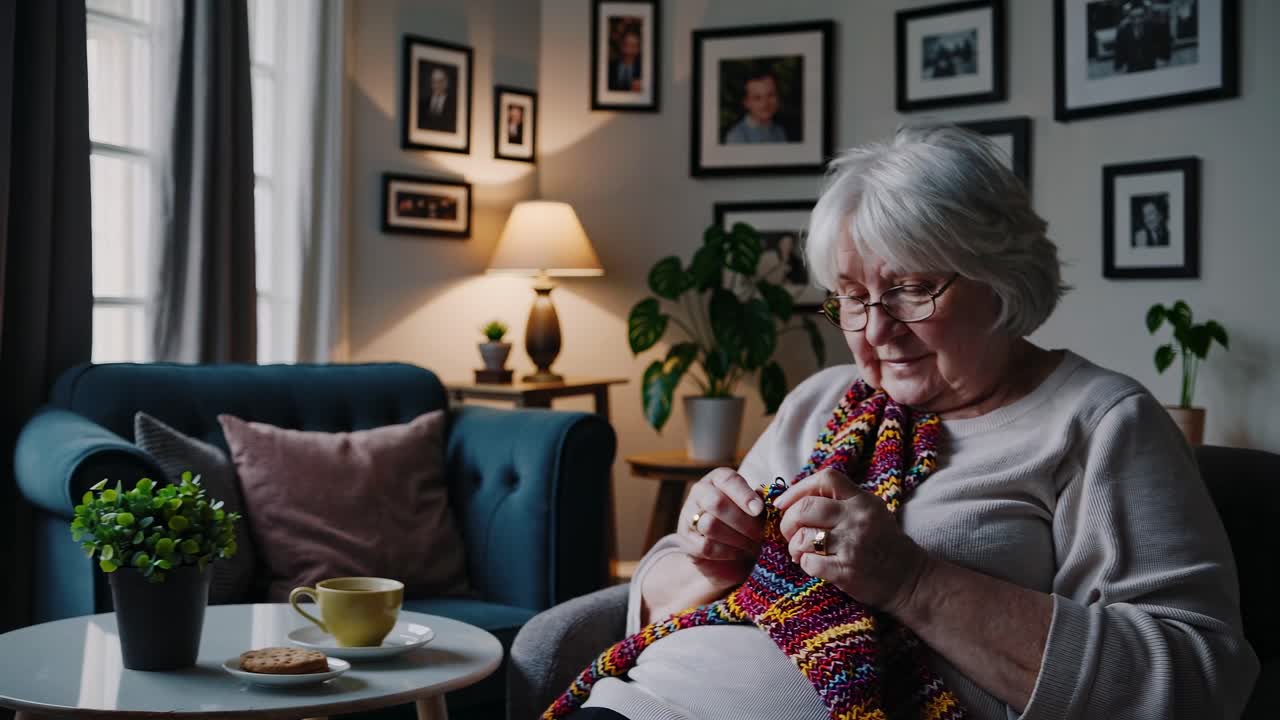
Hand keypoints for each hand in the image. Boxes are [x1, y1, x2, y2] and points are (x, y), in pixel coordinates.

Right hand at [676, 467, 765, 593]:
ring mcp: (689, 516)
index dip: (744, 495)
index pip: (728, 480)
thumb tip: (770, 499)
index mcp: (718, 479)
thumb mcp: (758, 512)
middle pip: (716, 502)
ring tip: (752, 545)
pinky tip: (738, 552)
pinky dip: (726, 552)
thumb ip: (762, 502)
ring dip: (736, 538)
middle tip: (761, 535)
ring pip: (709, 525)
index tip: (759, 510)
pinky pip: (705, 547)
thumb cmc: (749, 526)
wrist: (732, 558)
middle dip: (743, 521)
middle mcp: (700, 493)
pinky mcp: (685, 541)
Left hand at [774, 469, 929, 614]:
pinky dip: (805, 565)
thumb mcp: (870, 512)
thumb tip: (795, 498)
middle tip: (790, 532)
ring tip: (800, 552)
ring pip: (803, 537)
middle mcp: (858, 519)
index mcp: (862, 501)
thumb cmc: (882, 543)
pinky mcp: (848, 571)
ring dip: (794, 546)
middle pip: (805, 508)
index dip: (797, 488)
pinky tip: (812, 565)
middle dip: (788, 521)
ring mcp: (853, 545)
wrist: (910, 579)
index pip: (825, 478)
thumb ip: (840, 501)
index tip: (783, 502)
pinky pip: (810, 563)